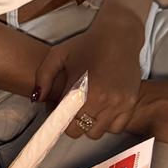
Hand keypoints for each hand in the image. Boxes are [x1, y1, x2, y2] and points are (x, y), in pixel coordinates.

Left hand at [46, 15, 143, 139]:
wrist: (118, 36)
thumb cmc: (86, 45)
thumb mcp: (58, 54)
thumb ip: (43, 76)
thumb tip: (37, 98)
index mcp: (82, 89)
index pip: (67, 125)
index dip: (60, 121)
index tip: (59, 113)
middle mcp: (102, 100)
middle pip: (81, 131)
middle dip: (73, 123)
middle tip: (71, 109)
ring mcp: (119, 103)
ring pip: (98, 132)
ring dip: (89, 124)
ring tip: (86, 107)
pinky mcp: (131, 103)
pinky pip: (116, 128)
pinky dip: (107, 123)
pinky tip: (102, 109)